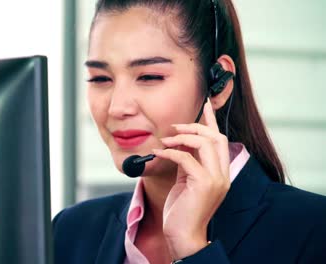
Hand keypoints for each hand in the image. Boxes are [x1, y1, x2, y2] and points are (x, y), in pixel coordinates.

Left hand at [152, 98, 229, 259]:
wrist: (182, 235)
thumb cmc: (182, 209)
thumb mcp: (186, 180)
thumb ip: (188, 162)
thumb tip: (180, 143)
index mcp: (221, 171)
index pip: (220, 139)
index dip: (212, 120)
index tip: (205, 104)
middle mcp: (223, 173)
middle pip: (216, 137)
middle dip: (195, 127)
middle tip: (175, 127)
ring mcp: (216, 179)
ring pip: (206, 143)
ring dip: (183, 137)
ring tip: (165, 139)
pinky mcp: (204, 184)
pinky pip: (187, 158)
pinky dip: (171, 152)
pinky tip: (158, 152)